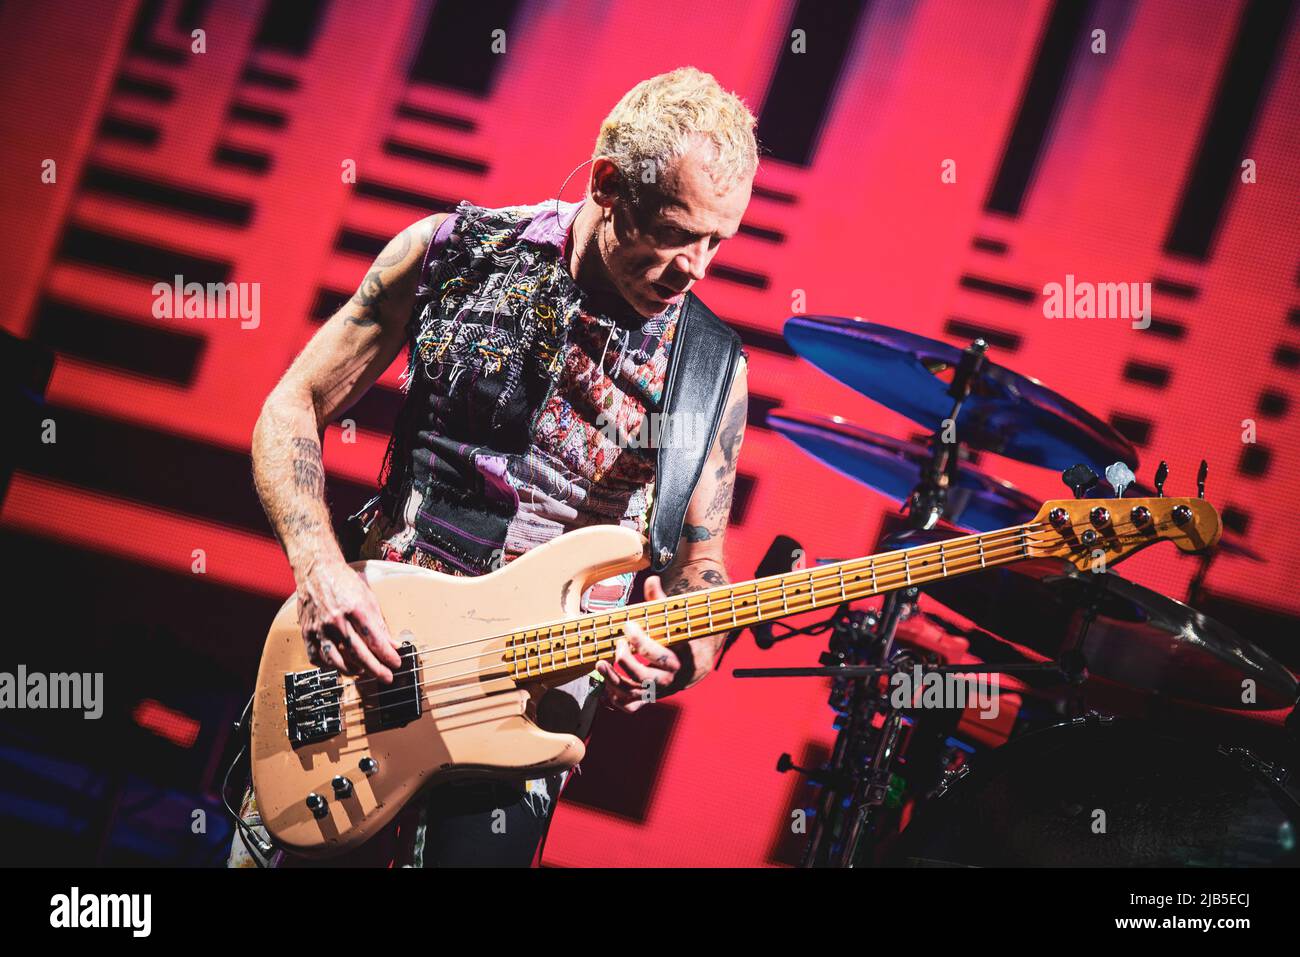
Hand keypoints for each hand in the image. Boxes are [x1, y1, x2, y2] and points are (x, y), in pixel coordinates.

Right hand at [295, 559, 403, 682]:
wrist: (317, 571)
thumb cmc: (344, 583)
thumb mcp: (368, 599)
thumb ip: (380, 624)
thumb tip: (393, 645)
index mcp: (356, 609)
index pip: (375, 640)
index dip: (387, 656)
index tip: (396, 664)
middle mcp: (337, 620)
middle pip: (358, 654)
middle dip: (376, 669)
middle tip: (387, 677)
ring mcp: (320, 628)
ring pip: (337, 661)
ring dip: (353, 670)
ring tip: (364, 671)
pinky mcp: (307, 633)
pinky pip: (317, 658)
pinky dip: (329, 666)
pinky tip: (339, 665)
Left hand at [595, 576, 679, 712]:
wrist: (696, 663)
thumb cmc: (682, 636)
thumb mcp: (675, 619)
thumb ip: (661, 601)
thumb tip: (652, 580)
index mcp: (681, 659)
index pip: (660, 655)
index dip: (641, 641)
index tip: (627, 625)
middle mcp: (671, 680)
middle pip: (646, 678)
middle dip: (626, 661)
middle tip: (617, 644)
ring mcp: (658, 692)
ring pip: (634, 694)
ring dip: (614, 681)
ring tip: (600, 664)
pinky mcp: (649, 698)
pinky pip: (631, 707)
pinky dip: (616, 700)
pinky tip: (605, 685)